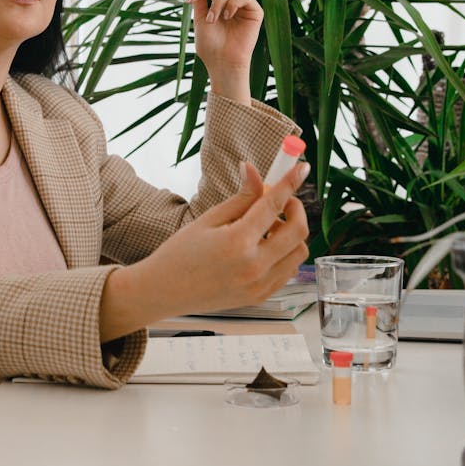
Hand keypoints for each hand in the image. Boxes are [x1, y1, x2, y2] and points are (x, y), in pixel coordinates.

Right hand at [99, 161, 309, 339]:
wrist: (163, 292)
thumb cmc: (179, 254)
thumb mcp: (209, 219)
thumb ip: (240, 197)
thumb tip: (254, 169)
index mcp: (237, 242)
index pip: (274, 204)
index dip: (290, 182)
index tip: (301, 168)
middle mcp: (253, 267)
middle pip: (298, 230)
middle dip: (295, 208)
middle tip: (280, 201)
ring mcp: (259, 286)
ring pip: (299, 252)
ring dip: (291, 233)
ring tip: (267, 228)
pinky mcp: (260, 297)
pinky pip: (288, 270)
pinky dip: (285, 254)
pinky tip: (264, 246)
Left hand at [180, 0, 262, 102]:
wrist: (222, 62)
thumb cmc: (210, 45)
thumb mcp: (199, 19)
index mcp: (217, 1)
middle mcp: (230, 1)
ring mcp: (243, 6)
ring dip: (216, 3)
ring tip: (212, 20)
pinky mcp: (255, 11)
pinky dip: (233, 4)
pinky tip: (228, 16)